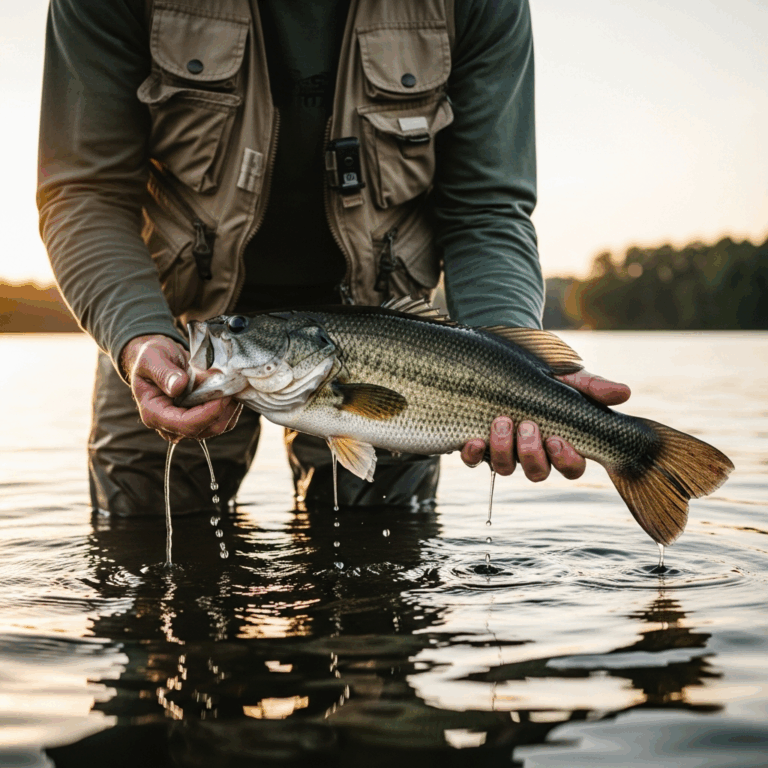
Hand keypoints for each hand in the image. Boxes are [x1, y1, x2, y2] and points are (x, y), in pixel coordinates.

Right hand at [120, 334, 241, 441]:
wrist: (157, 359)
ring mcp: (185, 424)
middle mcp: (170, 425)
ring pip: (216, 427)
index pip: (185, 425)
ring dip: (228, 408)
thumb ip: (163, 372)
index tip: (223, 395)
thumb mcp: (152, 357)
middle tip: (230, 385)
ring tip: (231, 385)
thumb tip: (179, 386)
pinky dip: (230, 407)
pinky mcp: (199, 419)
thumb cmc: (151, 357)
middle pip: (204, 429)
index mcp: (154, 413)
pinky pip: (221, 420)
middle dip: (222, 409)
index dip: (208, 413)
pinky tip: (230, 389)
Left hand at [460, 371, 630, 480]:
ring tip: (501, 420)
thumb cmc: (546, 369)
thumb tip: (624, 393)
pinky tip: (474, 440)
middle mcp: (533, 451)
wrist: (508, 351)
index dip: (566, 461)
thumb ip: (594, 386)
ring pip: (506, 468)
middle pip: (537, 473)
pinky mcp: (478, 441)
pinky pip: (473, 460)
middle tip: (528, 425)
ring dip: (504, 450)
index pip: (571, 468)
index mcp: (561, 441)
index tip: (558, 439)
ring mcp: (504, 448)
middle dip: (532, 453)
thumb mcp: (570, 375)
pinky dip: (473, 454)